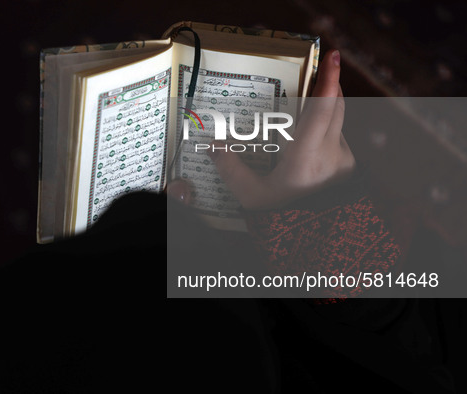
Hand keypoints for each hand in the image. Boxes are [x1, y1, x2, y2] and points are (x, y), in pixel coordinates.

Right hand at [209, 49, 355, 209]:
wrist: (317, 241)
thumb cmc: (284, 219)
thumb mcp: (252, 196)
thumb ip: (231, 169)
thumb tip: (213, 147)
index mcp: (307, 155)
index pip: (323, 110)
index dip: (328, 81)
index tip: (333, 57)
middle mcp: (331, 152)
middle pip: (336, 106)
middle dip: (329, 83)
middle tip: (319, 68)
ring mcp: (344, 159)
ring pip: (338, 122)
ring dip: (326, 109)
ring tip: (307, 105)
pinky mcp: (348, 167)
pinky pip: (337, 138)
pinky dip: (325, 130)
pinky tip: (307, 140)